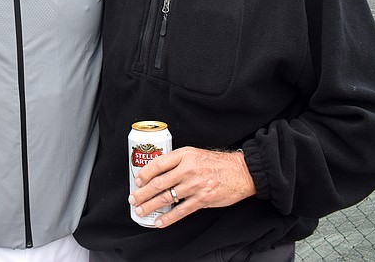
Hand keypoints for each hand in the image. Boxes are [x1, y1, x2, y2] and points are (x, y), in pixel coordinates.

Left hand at [129, 147, 255, 227]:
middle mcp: (188, 170)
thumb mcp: (195, 153)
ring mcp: (195, 186)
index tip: (137, 180)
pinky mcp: (202, 200)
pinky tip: (159, 221)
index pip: (158, 163)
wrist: (241, 172)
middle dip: (143, 193)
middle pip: (159, 183)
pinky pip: (181, 211)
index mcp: (184, 155)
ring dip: (150, 205)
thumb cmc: (218, 163)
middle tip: (133, 198)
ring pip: (166, 198)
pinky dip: (168, 218)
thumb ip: (177, 160)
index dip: (145, 173)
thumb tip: (158, 170)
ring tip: (140, 210)